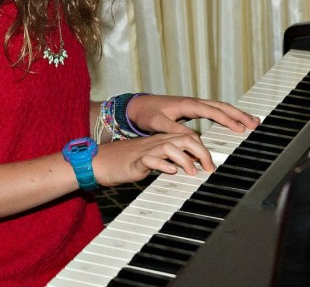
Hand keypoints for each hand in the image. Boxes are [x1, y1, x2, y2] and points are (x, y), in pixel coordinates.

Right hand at [93, 132, 215, 185]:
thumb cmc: (125, 162)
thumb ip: (168, 160)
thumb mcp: (152, 159)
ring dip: (185, 159)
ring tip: (191, 173)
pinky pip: (150, 159)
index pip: (187, 136)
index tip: (210, 164)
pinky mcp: (135, 161)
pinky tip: (170, 171)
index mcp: (161, 140)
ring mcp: (145, 151)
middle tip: (208, 169)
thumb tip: (187, 167)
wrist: (99, 161)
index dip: (203, 149)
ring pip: (170, 146)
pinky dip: (163, 165)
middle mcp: (155, 143)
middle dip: (201, 153)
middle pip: (184, 138)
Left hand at [125, 94, 259, 136]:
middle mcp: (193, 103)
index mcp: (187, 105)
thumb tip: (194, 139)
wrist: (138, 106)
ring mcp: (194, 105)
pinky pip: (214, 111)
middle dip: (239, 114)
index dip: (227, 119)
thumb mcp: (159, 123)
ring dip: (236, 114)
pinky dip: (226, 116)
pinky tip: (234, 122)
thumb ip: (176, 130)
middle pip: (221, 106)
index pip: (212, 111)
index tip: (240, 128)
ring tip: (252, 122)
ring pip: (220, 107)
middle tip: (255, 123)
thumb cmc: (147, 114)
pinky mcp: (193, 110)